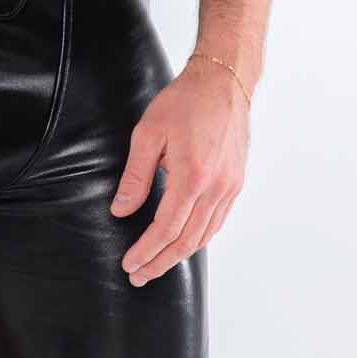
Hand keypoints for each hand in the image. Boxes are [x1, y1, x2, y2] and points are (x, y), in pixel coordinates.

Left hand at [109, 55, 249, 284]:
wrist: (223, 82)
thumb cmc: (185, 101)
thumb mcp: (148, 133)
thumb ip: (135, 176)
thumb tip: (121, 210)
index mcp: (192, 175)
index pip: (166, 228)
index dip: (147, 250)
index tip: (129, 264)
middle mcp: (216, 187)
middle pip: (187, 240)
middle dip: (160, 262)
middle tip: (138, 275)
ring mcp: (230, 187)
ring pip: (204, 235)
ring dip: (179, 255)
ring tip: (156, 264)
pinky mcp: (235, 183)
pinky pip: (217, 222)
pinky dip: (199, 238)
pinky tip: (184, 242)